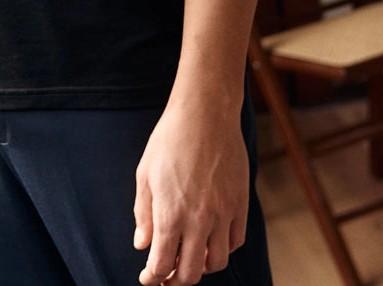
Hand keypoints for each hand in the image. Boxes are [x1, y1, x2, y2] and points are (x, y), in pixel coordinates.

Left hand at [133, 98, 248, 284]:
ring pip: (216, 263)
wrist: (205, 114)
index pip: (162, 264)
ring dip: (201, 268)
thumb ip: (143, 214)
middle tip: (166, 278)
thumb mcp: (145, 174)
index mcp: (170, 213)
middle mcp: (199, 220)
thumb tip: (142, 245)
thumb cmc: (169, 140)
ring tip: (188, 259)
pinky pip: (234, 242)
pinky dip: (222, 249)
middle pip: (191, 273)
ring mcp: (224, 214)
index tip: (147, 279)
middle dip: (176, 281)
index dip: (152, 277)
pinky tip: (209, 241)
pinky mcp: (240, 205)